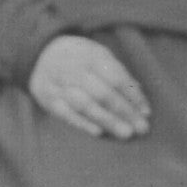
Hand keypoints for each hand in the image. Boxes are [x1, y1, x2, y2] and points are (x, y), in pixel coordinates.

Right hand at [28, 35, 150, 138]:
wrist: (40, 54)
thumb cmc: (79, 57)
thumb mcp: (98, 55)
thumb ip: (118, 74)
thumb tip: (138, 95)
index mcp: (91, 55)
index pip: (116, 77)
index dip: (133, 96)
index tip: (146, 113)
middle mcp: (75, 69)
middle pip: (103, 93)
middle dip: (124, 112)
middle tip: (141, 128)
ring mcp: (60, 85)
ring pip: (85, 105)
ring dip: (107, 120)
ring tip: (126, 133)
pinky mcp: (48, 99)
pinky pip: (66, 113)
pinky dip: (82, 123)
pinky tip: (99, 132)